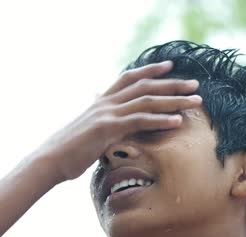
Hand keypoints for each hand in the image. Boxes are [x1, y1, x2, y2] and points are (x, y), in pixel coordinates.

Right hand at [34, 60, 201, 183]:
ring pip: (147, 101)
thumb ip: (105, 127)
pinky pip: (139, 121)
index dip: (150, 70)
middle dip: (172, 84)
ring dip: (174, 100)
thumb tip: (116, 130)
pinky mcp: (107, 128)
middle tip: (195, 84)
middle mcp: (106, 103)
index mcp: (101, 102)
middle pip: (144, 86)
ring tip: (196, 101)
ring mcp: (107, 114)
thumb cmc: (69, 152)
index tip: (170, 66)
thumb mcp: (89, 134)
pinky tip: (177, 121)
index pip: (129, 78)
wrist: (49, 160)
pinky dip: (160, 120)